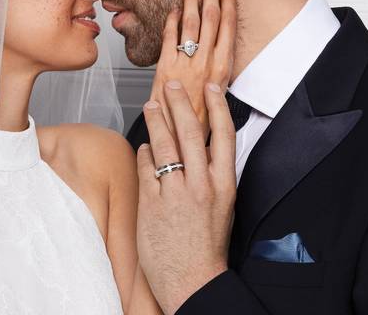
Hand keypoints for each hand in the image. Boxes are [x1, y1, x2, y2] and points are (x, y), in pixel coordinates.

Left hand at [136, 80, 236, 313]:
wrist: (192, 281)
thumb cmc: (207, 246)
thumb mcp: (222, 206)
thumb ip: (212, 176)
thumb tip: (202, 146)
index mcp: (224, 185)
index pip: (223, 135)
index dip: (217, 106)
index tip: (210, 86)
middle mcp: (201, 185)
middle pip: (190, 131)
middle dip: (179, 103)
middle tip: (171, 86)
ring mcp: (175, 193)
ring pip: (164, 144)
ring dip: (156, 120)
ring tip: (151, 105)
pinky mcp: (151, 203)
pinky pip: (146, 167)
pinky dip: (144, 152)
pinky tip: (144, 147)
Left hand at [149, 0, 236, 136]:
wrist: (180, 136)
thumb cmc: (200, 116)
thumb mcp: (219, 90)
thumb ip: (218, 66)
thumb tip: (219, 45)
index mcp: (223, 66)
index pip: (228, 24)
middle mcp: (207, 61)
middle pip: (211, 16)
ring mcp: (186, 63)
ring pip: (191, 21)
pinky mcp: (166, 66)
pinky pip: (169, 36)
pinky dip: (171, 19)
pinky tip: (173, 6)